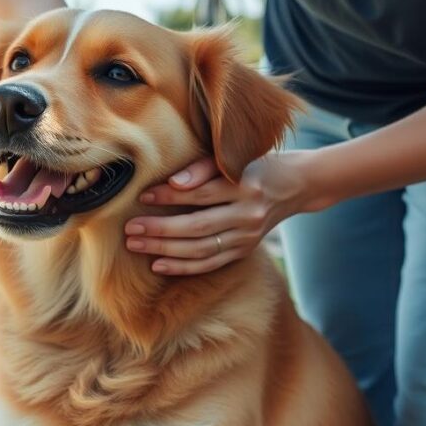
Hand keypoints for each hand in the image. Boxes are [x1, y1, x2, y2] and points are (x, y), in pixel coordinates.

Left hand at [124, 152, 316, 274]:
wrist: (295, 185)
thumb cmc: (254, 165)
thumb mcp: (233, 158)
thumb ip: (202, 168)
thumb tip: (172, 183)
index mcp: (245, 187)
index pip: (200, 194)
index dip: (169, 196)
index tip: (142, 196)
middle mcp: (249, 215)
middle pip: (197, 227)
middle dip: (160, 229)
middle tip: (130, 228)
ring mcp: (248, 237)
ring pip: (201, 249)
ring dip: (165, 250)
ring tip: (135, 244)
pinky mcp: (245, 251)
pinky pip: (211, 264)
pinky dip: (183, 267)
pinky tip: (158, 265)